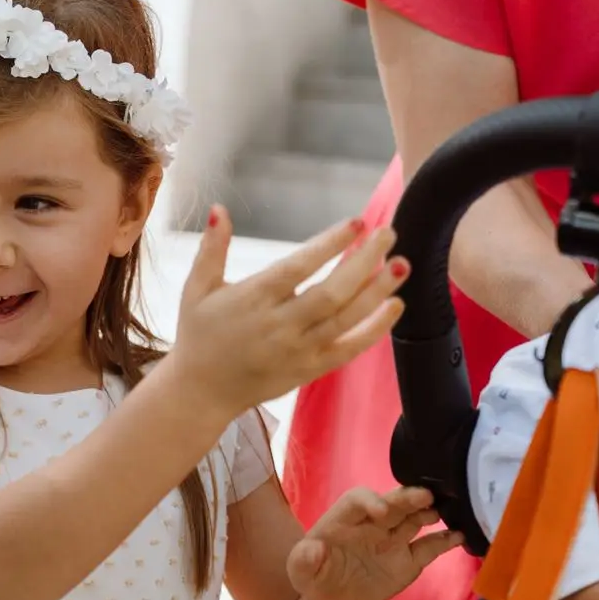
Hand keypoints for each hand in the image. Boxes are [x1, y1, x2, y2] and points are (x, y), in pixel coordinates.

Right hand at [171, 207, 406, 418]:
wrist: (201, 392)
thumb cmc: (199, 334)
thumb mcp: (196, 289)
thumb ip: (212, 248)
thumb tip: (219, 208)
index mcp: (252, 300)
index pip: (298, 267)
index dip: (329, 244)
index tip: (357, 222)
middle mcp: (278, 326)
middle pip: (331, 293)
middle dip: (365, 262)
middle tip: (389, 233)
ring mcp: (297, 351)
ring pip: (346, 319)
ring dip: (377, 292)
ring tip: (402, 265)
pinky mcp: (308, 370)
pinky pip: (349, 349)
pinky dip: (375, 330)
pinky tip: (395, 306)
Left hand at [288, 486, 464, 599]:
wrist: (336, 598)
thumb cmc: (315, 576)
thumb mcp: (300, 572)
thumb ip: (303, 562)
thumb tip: (312, 550)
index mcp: (344, 519)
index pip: (357, 500)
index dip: (369, 500)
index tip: (380, 511)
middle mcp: (373, 523)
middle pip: (393, 503)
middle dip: (407, 498)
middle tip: (424, 497)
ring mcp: (394, 539)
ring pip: (415, 518)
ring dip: (429, 512)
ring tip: (443, 512)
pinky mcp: (410, 559)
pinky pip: (431, 547)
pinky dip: (446, 540)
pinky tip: (460, 537)